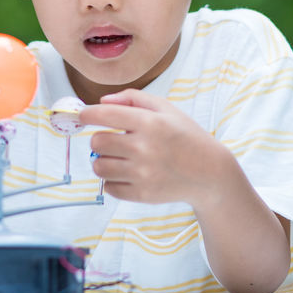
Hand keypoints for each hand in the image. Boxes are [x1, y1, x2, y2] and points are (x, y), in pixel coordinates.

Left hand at [78, 88, 225, 206]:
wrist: (210, 173)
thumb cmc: (185, 136)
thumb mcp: (166, 108)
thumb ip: (133, 98)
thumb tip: (102, 101)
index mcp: (150, 122)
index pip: (104, 115)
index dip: (87, 114)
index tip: (82, 116)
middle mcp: (144, 148)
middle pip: (97, 142)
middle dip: (100, 139)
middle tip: (112, 140)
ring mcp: (143, 174)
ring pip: (99, 166)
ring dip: (103, 161)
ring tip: (118, 158)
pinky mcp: (142, 194)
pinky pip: (109, 188)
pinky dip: (112, 181)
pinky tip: (126, 174)